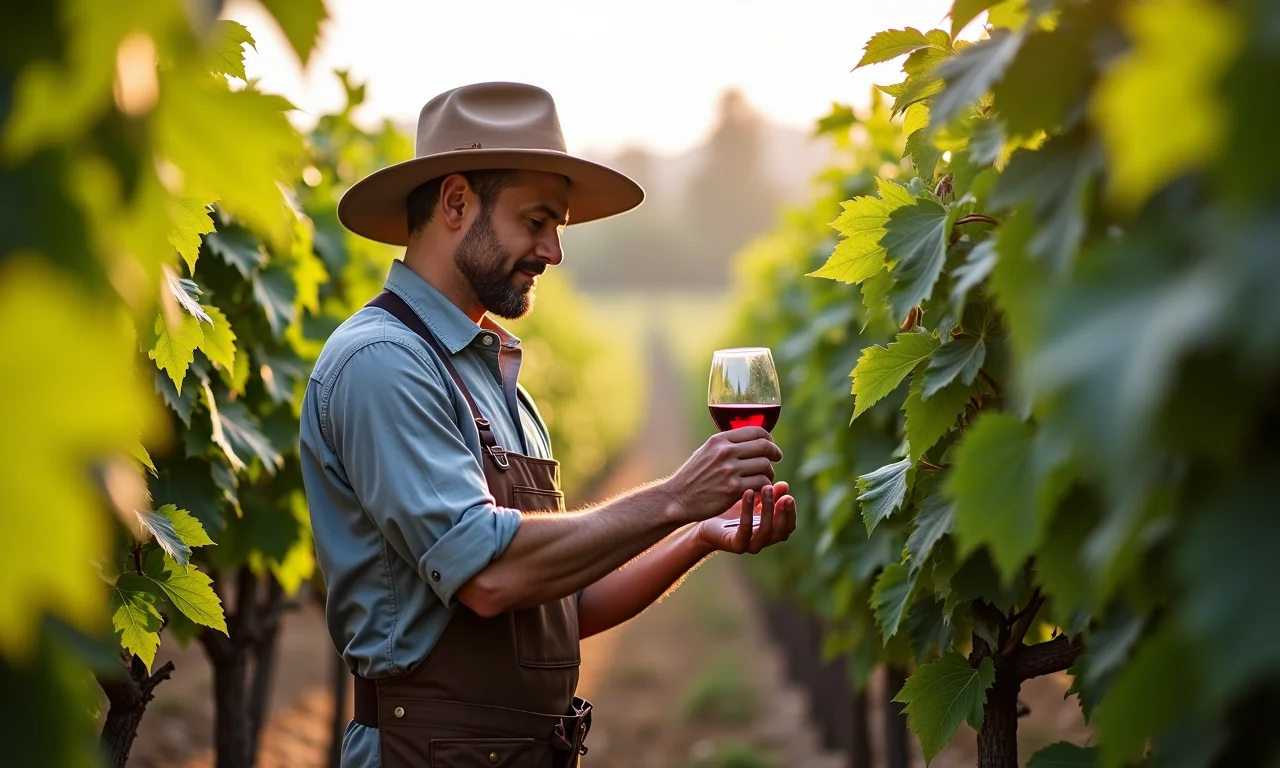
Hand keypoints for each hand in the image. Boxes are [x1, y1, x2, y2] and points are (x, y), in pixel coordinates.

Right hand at [664, 427, 782, 523]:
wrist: (677, 498)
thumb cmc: (693, 477)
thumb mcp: (705, 452)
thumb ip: (725, 445)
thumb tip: (749, 441)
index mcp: (719, 440)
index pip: (756, 431)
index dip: (769, 438)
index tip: (771, 446)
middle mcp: (725, 452)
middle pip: (764, 446)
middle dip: (775, 453)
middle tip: (776, 459)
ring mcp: (729, 470)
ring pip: (765, 465)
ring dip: (769, 473)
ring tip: (764, 479)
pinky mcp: (733, 489)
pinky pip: (761, 483)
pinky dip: (764, 487)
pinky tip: (759, 490)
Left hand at [696, 481, 795, 554]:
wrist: (705, 520)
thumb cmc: (731, 510)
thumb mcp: (753, 499)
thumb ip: (770, 494)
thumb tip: (785, 485)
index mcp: (770, 532)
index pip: (789, 527)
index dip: (791, 512)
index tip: (788, 496)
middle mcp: (763, 541)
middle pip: (780, 531)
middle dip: (782, 511)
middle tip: (781, 493)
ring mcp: (750, 545)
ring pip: (765, 531)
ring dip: (768, 509)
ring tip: (765, 488)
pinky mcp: (735, 545)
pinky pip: (745, 529)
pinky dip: (748, 511)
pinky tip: (747, 493)